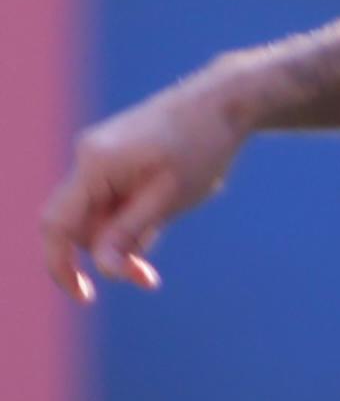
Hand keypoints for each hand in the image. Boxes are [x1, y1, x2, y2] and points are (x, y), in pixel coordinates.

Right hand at [41, 79, 251, 299]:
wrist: (222, 103)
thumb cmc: (200, 148)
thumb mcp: (168, 199)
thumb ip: (130, 233)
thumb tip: (102, 270)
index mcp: (94, 166)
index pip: (56, 225)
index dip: (61, 265)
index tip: (84, 297)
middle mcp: (87, 159)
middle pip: (80, 227)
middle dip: (110, 254)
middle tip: (150, 278)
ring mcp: (100, 159)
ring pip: (99, 218)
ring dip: (126, 238)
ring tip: (167, 223)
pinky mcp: (115, 161)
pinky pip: (113, 204)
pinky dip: (133, 220)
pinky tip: (165, 208)